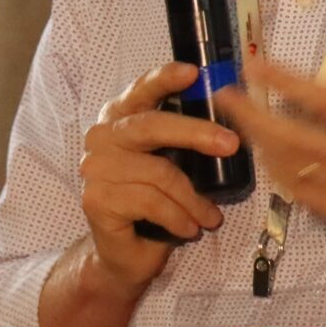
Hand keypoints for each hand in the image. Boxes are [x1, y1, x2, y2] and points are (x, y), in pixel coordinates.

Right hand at [76, 61, 238, 296]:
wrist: (124, 253)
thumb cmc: (154, 204)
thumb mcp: (172, 164)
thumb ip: (184, 141)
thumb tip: (226, 128)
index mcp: (120, 120)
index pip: (141, 91)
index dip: (165, 79)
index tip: (194, 72)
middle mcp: (101, 137)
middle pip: (151, 126)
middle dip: (196, 133)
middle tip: (231, 144)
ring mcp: (94, 168)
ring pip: (159, 173)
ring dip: (193, 199)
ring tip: (209, 217)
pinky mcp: (96, 199)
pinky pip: (151, 202)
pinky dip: (179, 218)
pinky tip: (188, 229)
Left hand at [215, 2, 325, 271]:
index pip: (317, 99)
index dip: (280, 81)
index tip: (252, 65)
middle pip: (288, 136)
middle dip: (250, 115)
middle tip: (223, 96)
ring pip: (287, 168)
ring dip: (260, 144)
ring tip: (243, 123)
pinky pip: (301, 196)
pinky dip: (281, 175)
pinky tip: (271, 157)